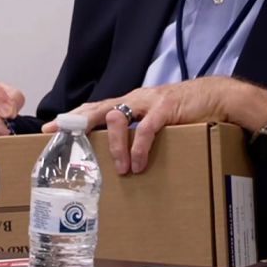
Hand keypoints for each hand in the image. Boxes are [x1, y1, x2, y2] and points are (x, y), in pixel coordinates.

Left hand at [43, 77, 266, 174]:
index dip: (72, 118)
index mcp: (130, 102)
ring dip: (115, 147)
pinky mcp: (166, 109)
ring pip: (118, 119)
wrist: (216, 96)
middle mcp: (135, 99)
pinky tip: (138, 163)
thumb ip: (138, 130)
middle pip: (98, 109)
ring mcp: (149, 102)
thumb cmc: (184, 110)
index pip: (94, 108)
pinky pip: (146, 129)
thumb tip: (121, 153)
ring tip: (121, 170)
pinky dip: (139, 147)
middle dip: (77, 124)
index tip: (50, 128)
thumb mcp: (155, 118)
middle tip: (61, 139)